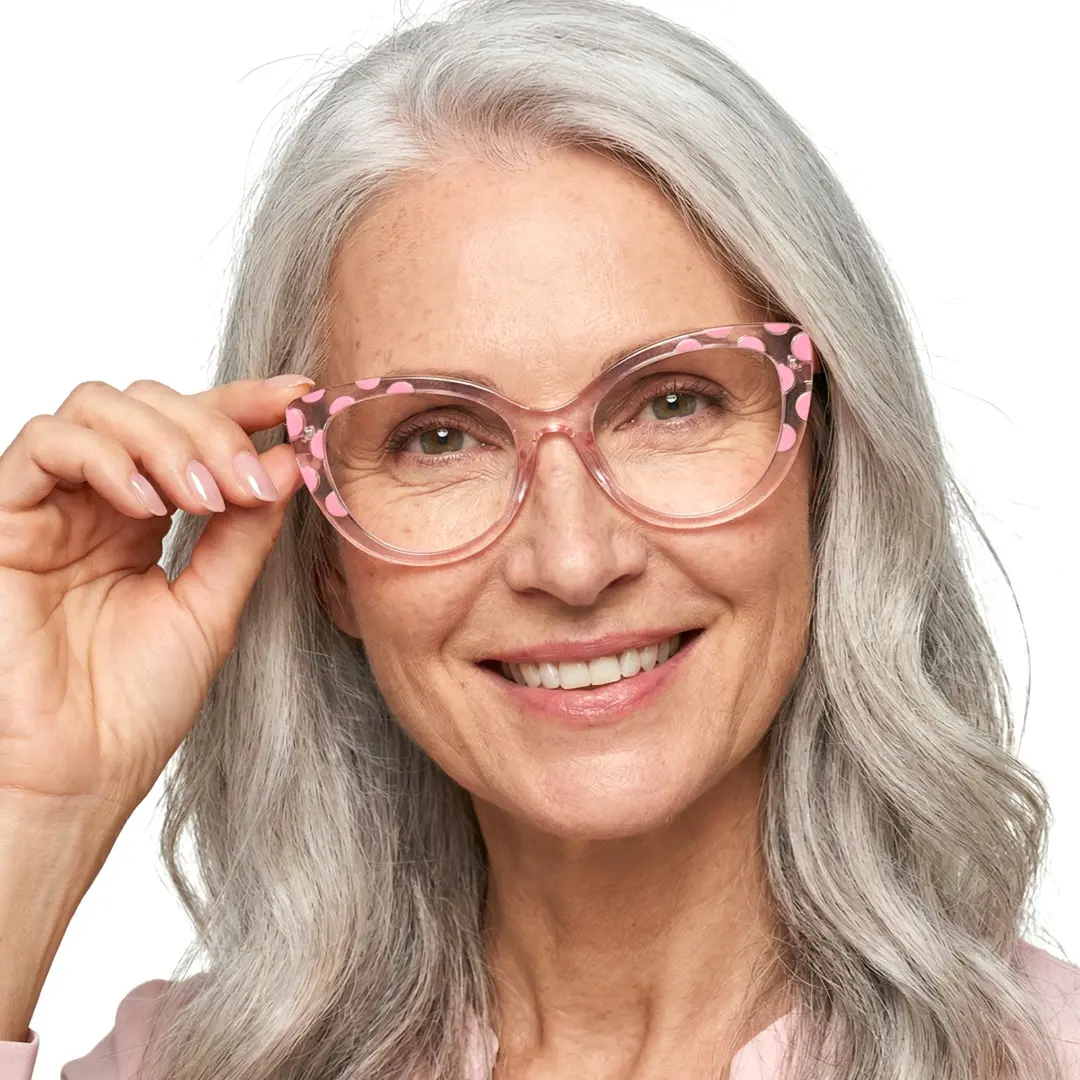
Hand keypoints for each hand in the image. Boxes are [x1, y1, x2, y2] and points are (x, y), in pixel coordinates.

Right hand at [0, 374, 312, 819]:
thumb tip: (288, 461)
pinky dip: (105, 458)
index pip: (193, 428)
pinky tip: (149, 506)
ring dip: (166, 438)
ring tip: (205, 497)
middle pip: (150, 402)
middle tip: (250, 478)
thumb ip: (246, 532)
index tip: (300, 396)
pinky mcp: (5, 520)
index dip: (244, 402)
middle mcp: (97, 500)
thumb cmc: (136, 704)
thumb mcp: (213, 603)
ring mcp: (51, 506)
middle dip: (212, 425)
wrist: (79, 774)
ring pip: (99, 407)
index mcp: (146, 516)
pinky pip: (43, 445)